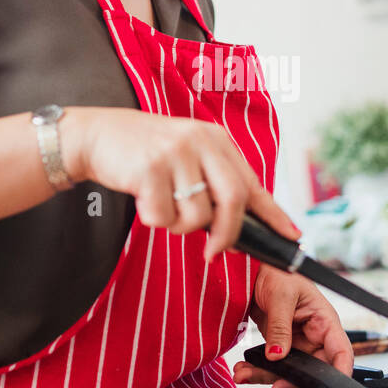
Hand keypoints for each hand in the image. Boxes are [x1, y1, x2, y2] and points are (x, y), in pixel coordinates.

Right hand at [58, 106, 299, 258]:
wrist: (96, 136)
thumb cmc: (144, 153)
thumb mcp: (187, 156)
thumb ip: (213, 183)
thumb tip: (239, 228)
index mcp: (215, 140)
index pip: (253, 183)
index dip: (274, 214)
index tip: (292, 237)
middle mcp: (200, 141)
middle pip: (233, 202)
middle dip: (226, 235)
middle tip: (212, 251)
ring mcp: (175, 153)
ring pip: (196, 216)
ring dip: (178, 225)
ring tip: (162, 206)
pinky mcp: (150, 168)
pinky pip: (162, 216)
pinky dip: (153, 218)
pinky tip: (142, 198)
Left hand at [232, 264, 353, 387]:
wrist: (254, 268)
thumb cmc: (277, 271)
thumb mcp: (280, 296)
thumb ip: (280, 327)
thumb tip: (278, 356)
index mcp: (325, 321)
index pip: (341, 352)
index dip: (340, 373)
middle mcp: (314, 335)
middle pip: (314, 370)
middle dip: (293, 381)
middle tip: (274, 387)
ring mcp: (296, 342)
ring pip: (289, 371)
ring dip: (267, 376)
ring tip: (244, 374)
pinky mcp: (278, 345)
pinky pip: (272, 365)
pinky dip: (257, 369)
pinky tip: (243, 370)